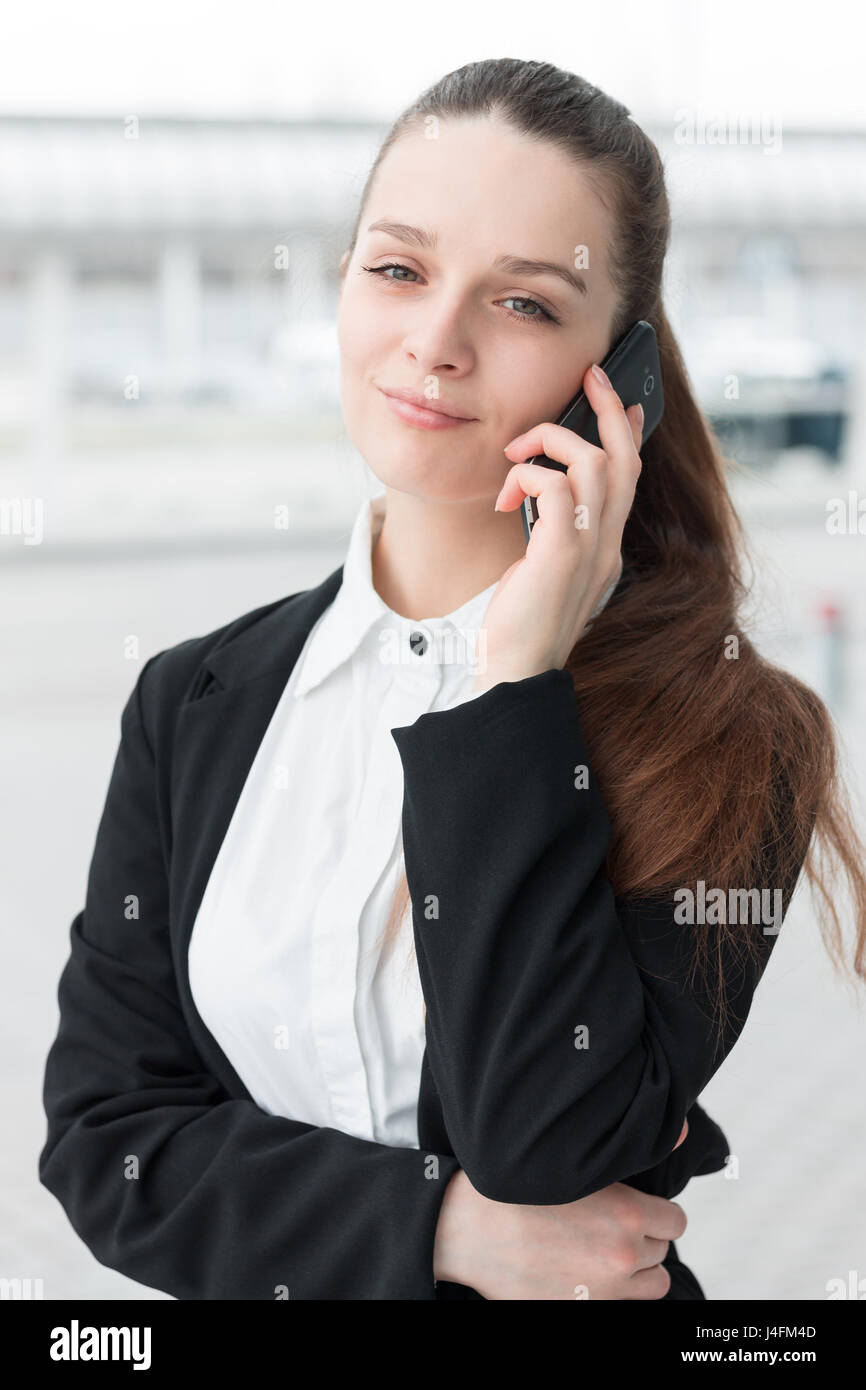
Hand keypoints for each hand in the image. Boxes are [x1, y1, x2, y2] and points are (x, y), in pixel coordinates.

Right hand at [434, 1166, 687, 1300]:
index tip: (640, 1209)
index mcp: (628, 1214)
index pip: (676, 1221)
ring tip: (605, 1251)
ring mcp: (605, 1289)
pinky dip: (613, 1288)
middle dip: (643, 1238)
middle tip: (611, 1225)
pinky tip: (586, 1269)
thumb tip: (671, 1144)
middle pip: (662, 1251)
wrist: (470, 1228)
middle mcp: (623, 1254)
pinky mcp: (584, 1309)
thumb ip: (622, 1169)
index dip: (658, 1212)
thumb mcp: (576, 1167)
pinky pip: (623, 1302)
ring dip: (636, 1269)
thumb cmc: (518, 1191)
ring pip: (652, 1284)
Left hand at [472, 363, 642, 693]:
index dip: (629, 433)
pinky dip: (529, 476)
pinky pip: (555, 486)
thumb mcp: (545, 570)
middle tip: (590, 375)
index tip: (623, 402)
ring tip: (515, 456)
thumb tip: (543, 491)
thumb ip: (554, 533)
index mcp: (606, 548)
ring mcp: (590, 550)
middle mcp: (607, 545)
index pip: (630, 478)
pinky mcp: (562, 554)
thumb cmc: (520, 625)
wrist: (513, 672)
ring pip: (594, 462)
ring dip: (550, 441)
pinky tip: (506, 496)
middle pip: (625, 458)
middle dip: (608, 408)